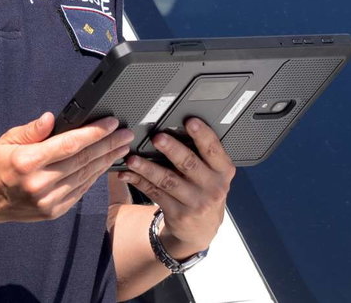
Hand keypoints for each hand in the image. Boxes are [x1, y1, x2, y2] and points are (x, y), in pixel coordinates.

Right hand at [0, 113, 133, 224]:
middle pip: (83, 160)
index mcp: (27, 161)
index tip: (112, 123)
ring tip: (121, 148)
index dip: (94, 133)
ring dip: (106, 161)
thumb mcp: (6, 140)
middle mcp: (40, 183)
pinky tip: (104, 165)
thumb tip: (53, 117)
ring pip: (86, 176)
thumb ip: (32, 130)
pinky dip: (94, 177)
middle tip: (126, 134)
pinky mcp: (53, 211)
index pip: (69, 144)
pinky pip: (80, 191)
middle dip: (108, 145)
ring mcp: (48, 200)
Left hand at [117, 118, 234, 256]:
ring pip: (168, 181)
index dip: (203, 135)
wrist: (203, 229)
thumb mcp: (214, 175)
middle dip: (172, 149)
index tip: (190, 121)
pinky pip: (155, 193)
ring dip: (148, 168)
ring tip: (133, 159)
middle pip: (189, 164)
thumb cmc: (206, 192)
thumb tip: (176, 128)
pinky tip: (128, 174)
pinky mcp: (178, 213)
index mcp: (223, 171)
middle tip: (157, 137)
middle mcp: (212, 187)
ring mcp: (195, 202)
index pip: (214, 150)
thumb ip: (202, 156)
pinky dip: (139, 182)